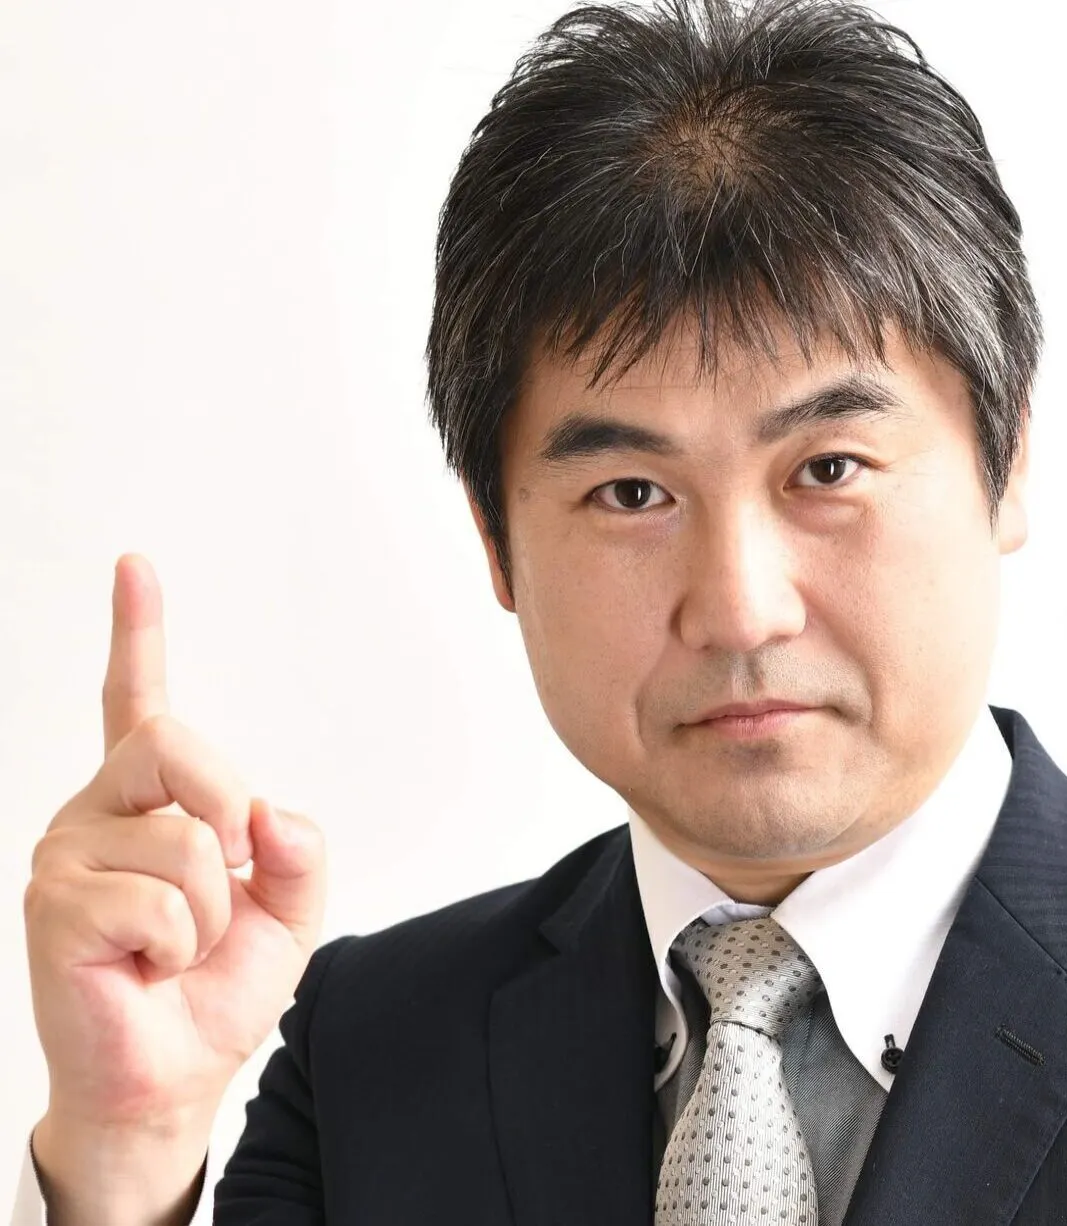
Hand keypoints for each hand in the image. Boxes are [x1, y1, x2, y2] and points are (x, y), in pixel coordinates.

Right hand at [23, 553, 326, 1137]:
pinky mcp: (54, 904)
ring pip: (187, 839)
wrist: (172, 1077)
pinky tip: (147, 967)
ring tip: (177, 947)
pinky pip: (163, 900)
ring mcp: (67, 853)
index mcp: (149, 801)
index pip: (137, 701)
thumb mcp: (285, 910)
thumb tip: (266, 811)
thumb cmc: (214, 989)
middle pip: (177, 744)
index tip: (136, 566)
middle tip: (228, 875)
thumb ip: (293, 850)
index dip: (137, 632)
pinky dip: (184, 944)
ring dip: (214, 910)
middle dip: (229, 809)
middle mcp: (98, 811)